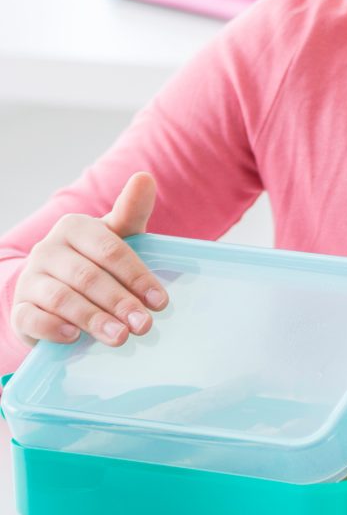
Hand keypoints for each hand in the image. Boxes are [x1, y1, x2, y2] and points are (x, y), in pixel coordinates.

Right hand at [8, 172, 167, 346]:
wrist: (54, 289)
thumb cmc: (95, 260)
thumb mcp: (116, 237)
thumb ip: (131, 211)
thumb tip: (145, 177)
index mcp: (74, 227)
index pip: (110, 250)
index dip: (137, 276)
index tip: (160, 301)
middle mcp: (47, 249)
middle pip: (88, 276)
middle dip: (119, 302)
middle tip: (144, 325)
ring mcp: (30, 278)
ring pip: (62, 298)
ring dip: (93, 319)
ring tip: (120, 337)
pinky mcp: (19, 308)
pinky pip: (32, 318)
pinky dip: (54, 328)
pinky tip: (74, 337)